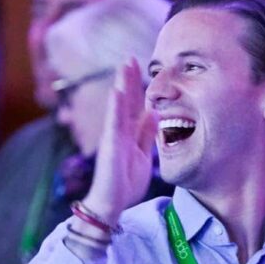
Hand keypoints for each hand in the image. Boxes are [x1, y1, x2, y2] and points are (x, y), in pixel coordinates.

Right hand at [82, 59, 157, 224]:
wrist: (112, 205)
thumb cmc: (125, 184)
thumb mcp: (143, 155)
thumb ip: (147, 135)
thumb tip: (154, 113)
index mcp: (130, 134)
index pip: (136, 106)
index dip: (140, 87)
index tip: (145, 68)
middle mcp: (120, 132)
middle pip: (128, 100)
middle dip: (130, 78)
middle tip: (132, 57)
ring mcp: (114, 137)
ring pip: (119, 106)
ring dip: (122, 85)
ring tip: (124, 65)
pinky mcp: (110, 147)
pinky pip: (113, 124)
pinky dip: (115, 107)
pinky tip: (117, 91)